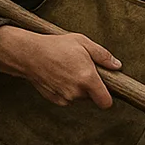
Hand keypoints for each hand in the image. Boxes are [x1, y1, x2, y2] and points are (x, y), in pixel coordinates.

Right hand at [0, 25, 121, 107]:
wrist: (28, 53)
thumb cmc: (56, 46)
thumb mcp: (83, 43)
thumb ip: (103, 56)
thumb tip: (117, 66)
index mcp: (87, 78)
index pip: (106, 102)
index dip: (107, 97)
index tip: (106, 89)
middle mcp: (76, 91)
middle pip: (92, 97)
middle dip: (91, 87)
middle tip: (82, 69)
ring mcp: (65, 97)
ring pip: (80, 98)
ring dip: (78, 88)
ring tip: (68, 70)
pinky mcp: (55, 99)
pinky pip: (68, 98)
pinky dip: (66, 90)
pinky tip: (59, 76)